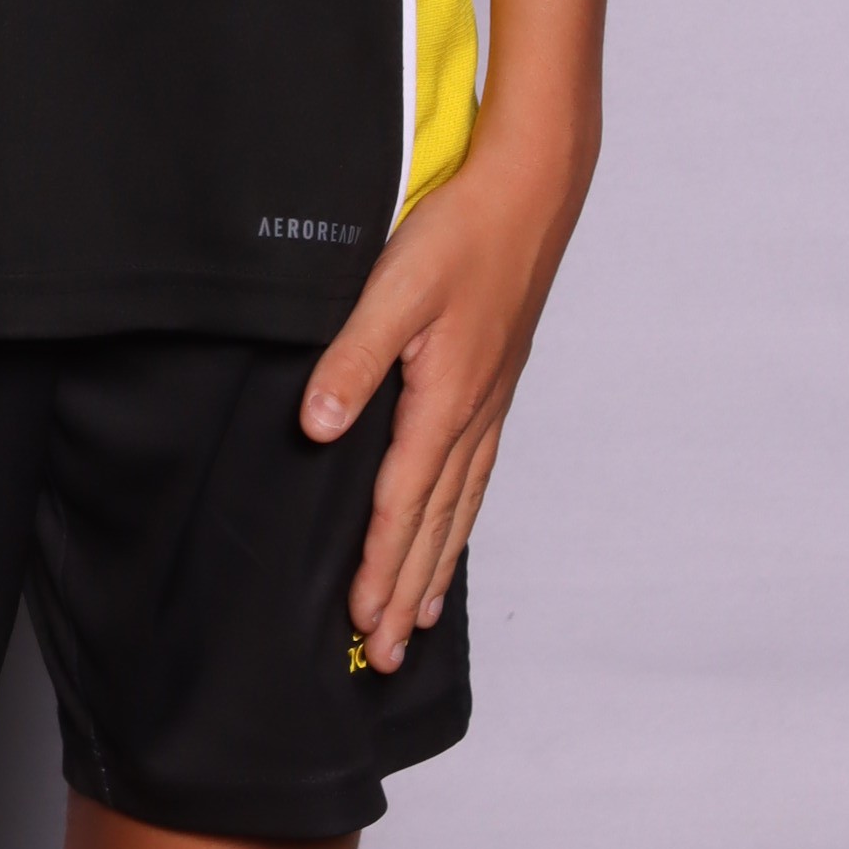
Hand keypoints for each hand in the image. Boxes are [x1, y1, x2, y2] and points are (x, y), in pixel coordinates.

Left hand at [298, 101, 595, 670]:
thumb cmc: (462, 232)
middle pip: (435, 524)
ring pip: (460, 506)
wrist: (531, 192)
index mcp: (445, 398)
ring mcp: (489, 402)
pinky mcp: (494, 385)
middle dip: (407, 592)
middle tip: (385, 656)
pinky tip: (453, 532)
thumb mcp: (395, 286)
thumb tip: (318, 426)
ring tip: (419, 621)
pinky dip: (461, 520)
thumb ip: (353, 356)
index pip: (403, 502)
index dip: (379, 565)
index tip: (361, 622)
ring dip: (435, 567)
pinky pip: (476, 475)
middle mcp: (472, 413)